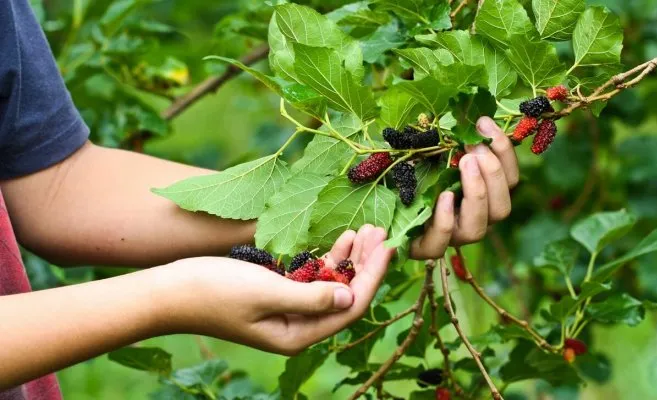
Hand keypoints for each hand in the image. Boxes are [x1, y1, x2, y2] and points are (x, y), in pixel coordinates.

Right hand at [156, 226, 393, 354]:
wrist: (170, 290)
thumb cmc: (214, 291)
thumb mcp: (266, 292)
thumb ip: (311, 297)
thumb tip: (352, 297)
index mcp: (298, 334)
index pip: (350, 306)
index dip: (373, 276)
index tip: (388, 246)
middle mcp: (298, 326)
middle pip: (345, 294)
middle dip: (365, 264)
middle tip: (380, 231)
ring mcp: (287, 310)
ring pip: (331, 284)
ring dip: (349, 258)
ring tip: (365, 229)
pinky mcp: (276, 293)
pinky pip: (312, 277)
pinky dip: (327, 259)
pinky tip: (340, 241)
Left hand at [410, 117, 518, 258]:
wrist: (372, 204)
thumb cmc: (406, 171)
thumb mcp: (429, 151)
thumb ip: (449, 139)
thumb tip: (468, 111)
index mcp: (481, 196)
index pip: (508, 179)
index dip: (504, 152)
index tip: (484, 123)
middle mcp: (471, 219)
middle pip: (501, 207)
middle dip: (492, 174)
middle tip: (474, 148)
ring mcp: (449, 237)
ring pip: (478, 228)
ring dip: (477, 193)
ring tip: (465, 163)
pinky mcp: (422, 248)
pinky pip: (440, 243)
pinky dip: (445, 219)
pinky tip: (444, 196)